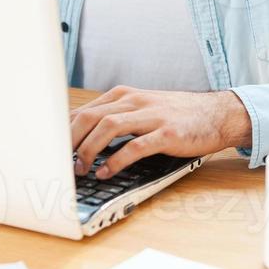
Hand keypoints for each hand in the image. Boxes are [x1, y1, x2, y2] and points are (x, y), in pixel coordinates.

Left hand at [70, 84, 250, 179]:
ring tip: (82, 169)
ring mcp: (151, 116)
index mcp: (124, 95)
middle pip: (89, 117)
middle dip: (71, 142)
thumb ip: (114, 118)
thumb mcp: (141, 109)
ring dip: (89, 150)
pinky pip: (135, 147)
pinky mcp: (167, 132)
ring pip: (108, 127)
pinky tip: (107, 173)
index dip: (63, 132)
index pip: (83, 110)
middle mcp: (134, 101)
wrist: (216, 114)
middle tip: (64, 163)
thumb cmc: (175, 115)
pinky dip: (116, 161)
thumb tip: (79, 137)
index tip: (51, 151)